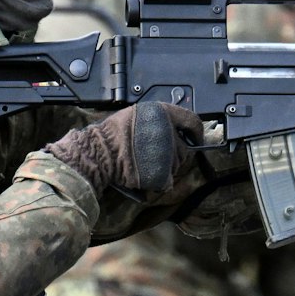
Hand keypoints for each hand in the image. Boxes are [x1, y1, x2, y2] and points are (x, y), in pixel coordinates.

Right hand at [47, 102, 204, 194]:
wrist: (98, 153)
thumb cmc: (112, 134)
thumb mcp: (137, 115)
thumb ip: (159, 120)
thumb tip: (174, 129)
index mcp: (163, 113)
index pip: (193, 121)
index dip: (196, 132)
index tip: (194, 138)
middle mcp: (169, 132)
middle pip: (185, 148)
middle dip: (175, 153)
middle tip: (155, 155)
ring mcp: (166, 154)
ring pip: (177, 165)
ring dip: (166, 167)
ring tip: (145, 163)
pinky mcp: (162, 173)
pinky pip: (168, 181)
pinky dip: (159, 182)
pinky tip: (146, 175)